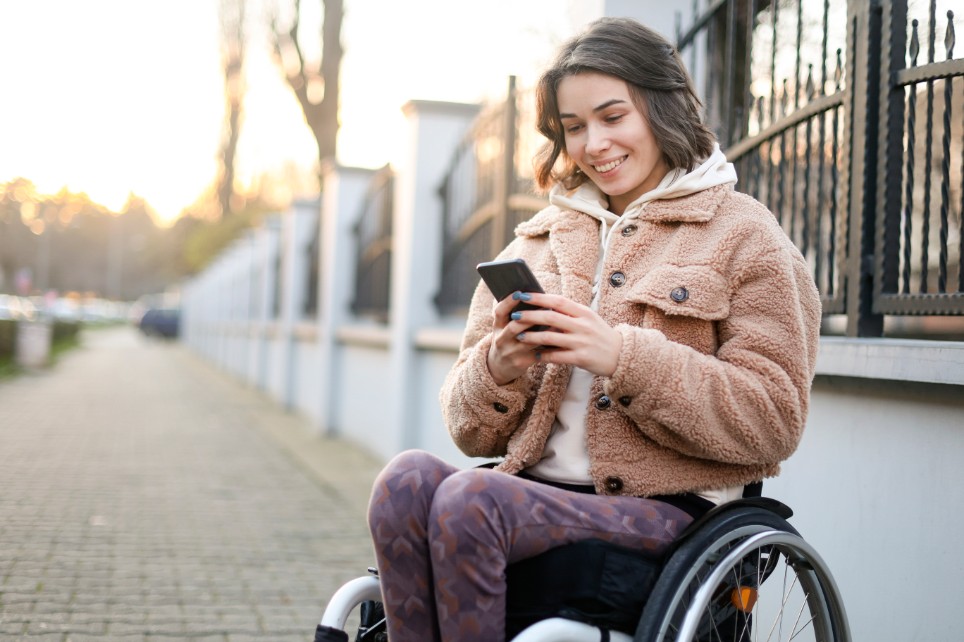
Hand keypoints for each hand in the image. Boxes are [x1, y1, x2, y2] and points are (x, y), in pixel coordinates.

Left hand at [486, 292, 621, 383]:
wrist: (621, 355)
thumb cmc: (600, 335)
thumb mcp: (588, 319)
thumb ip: (570, 313)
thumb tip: (544, 306)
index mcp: (584, 312)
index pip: (558, 301)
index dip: (539, 298)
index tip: (523, 294)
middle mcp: (583, 325)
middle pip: (552, 318)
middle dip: (531, 316)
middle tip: (515, 315)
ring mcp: (582, 342)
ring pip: (551, 337)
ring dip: (532, 337)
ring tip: (519, 336)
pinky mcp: (581, 358)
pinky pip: (558, 357)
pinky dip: (544, 355)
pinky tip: (535, 355)